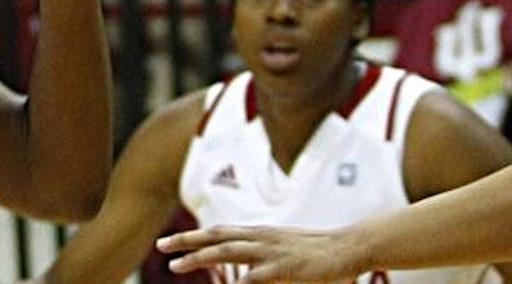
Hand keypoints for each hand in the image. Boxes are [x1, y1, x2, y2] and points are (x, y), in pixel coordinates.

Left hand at [156, 225, 368, 283]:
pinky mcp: (286, 267)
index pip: (219, 232)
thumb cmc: (317, 253)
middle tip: (161, 247)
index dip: (193, 237)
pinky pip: (256, 275)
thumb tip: (244, 270)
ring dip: (200, 257)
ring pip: (228, 250)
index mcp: (259, 234)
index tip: (169, 242)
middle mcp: (261, 238)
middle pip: (216, 237)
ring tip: (177, 265)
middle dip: (186, 241)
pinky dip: (239, 282)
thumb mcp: (283, 250)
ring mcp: (272, 251)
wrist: (349, 246)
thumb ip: (261, 257)